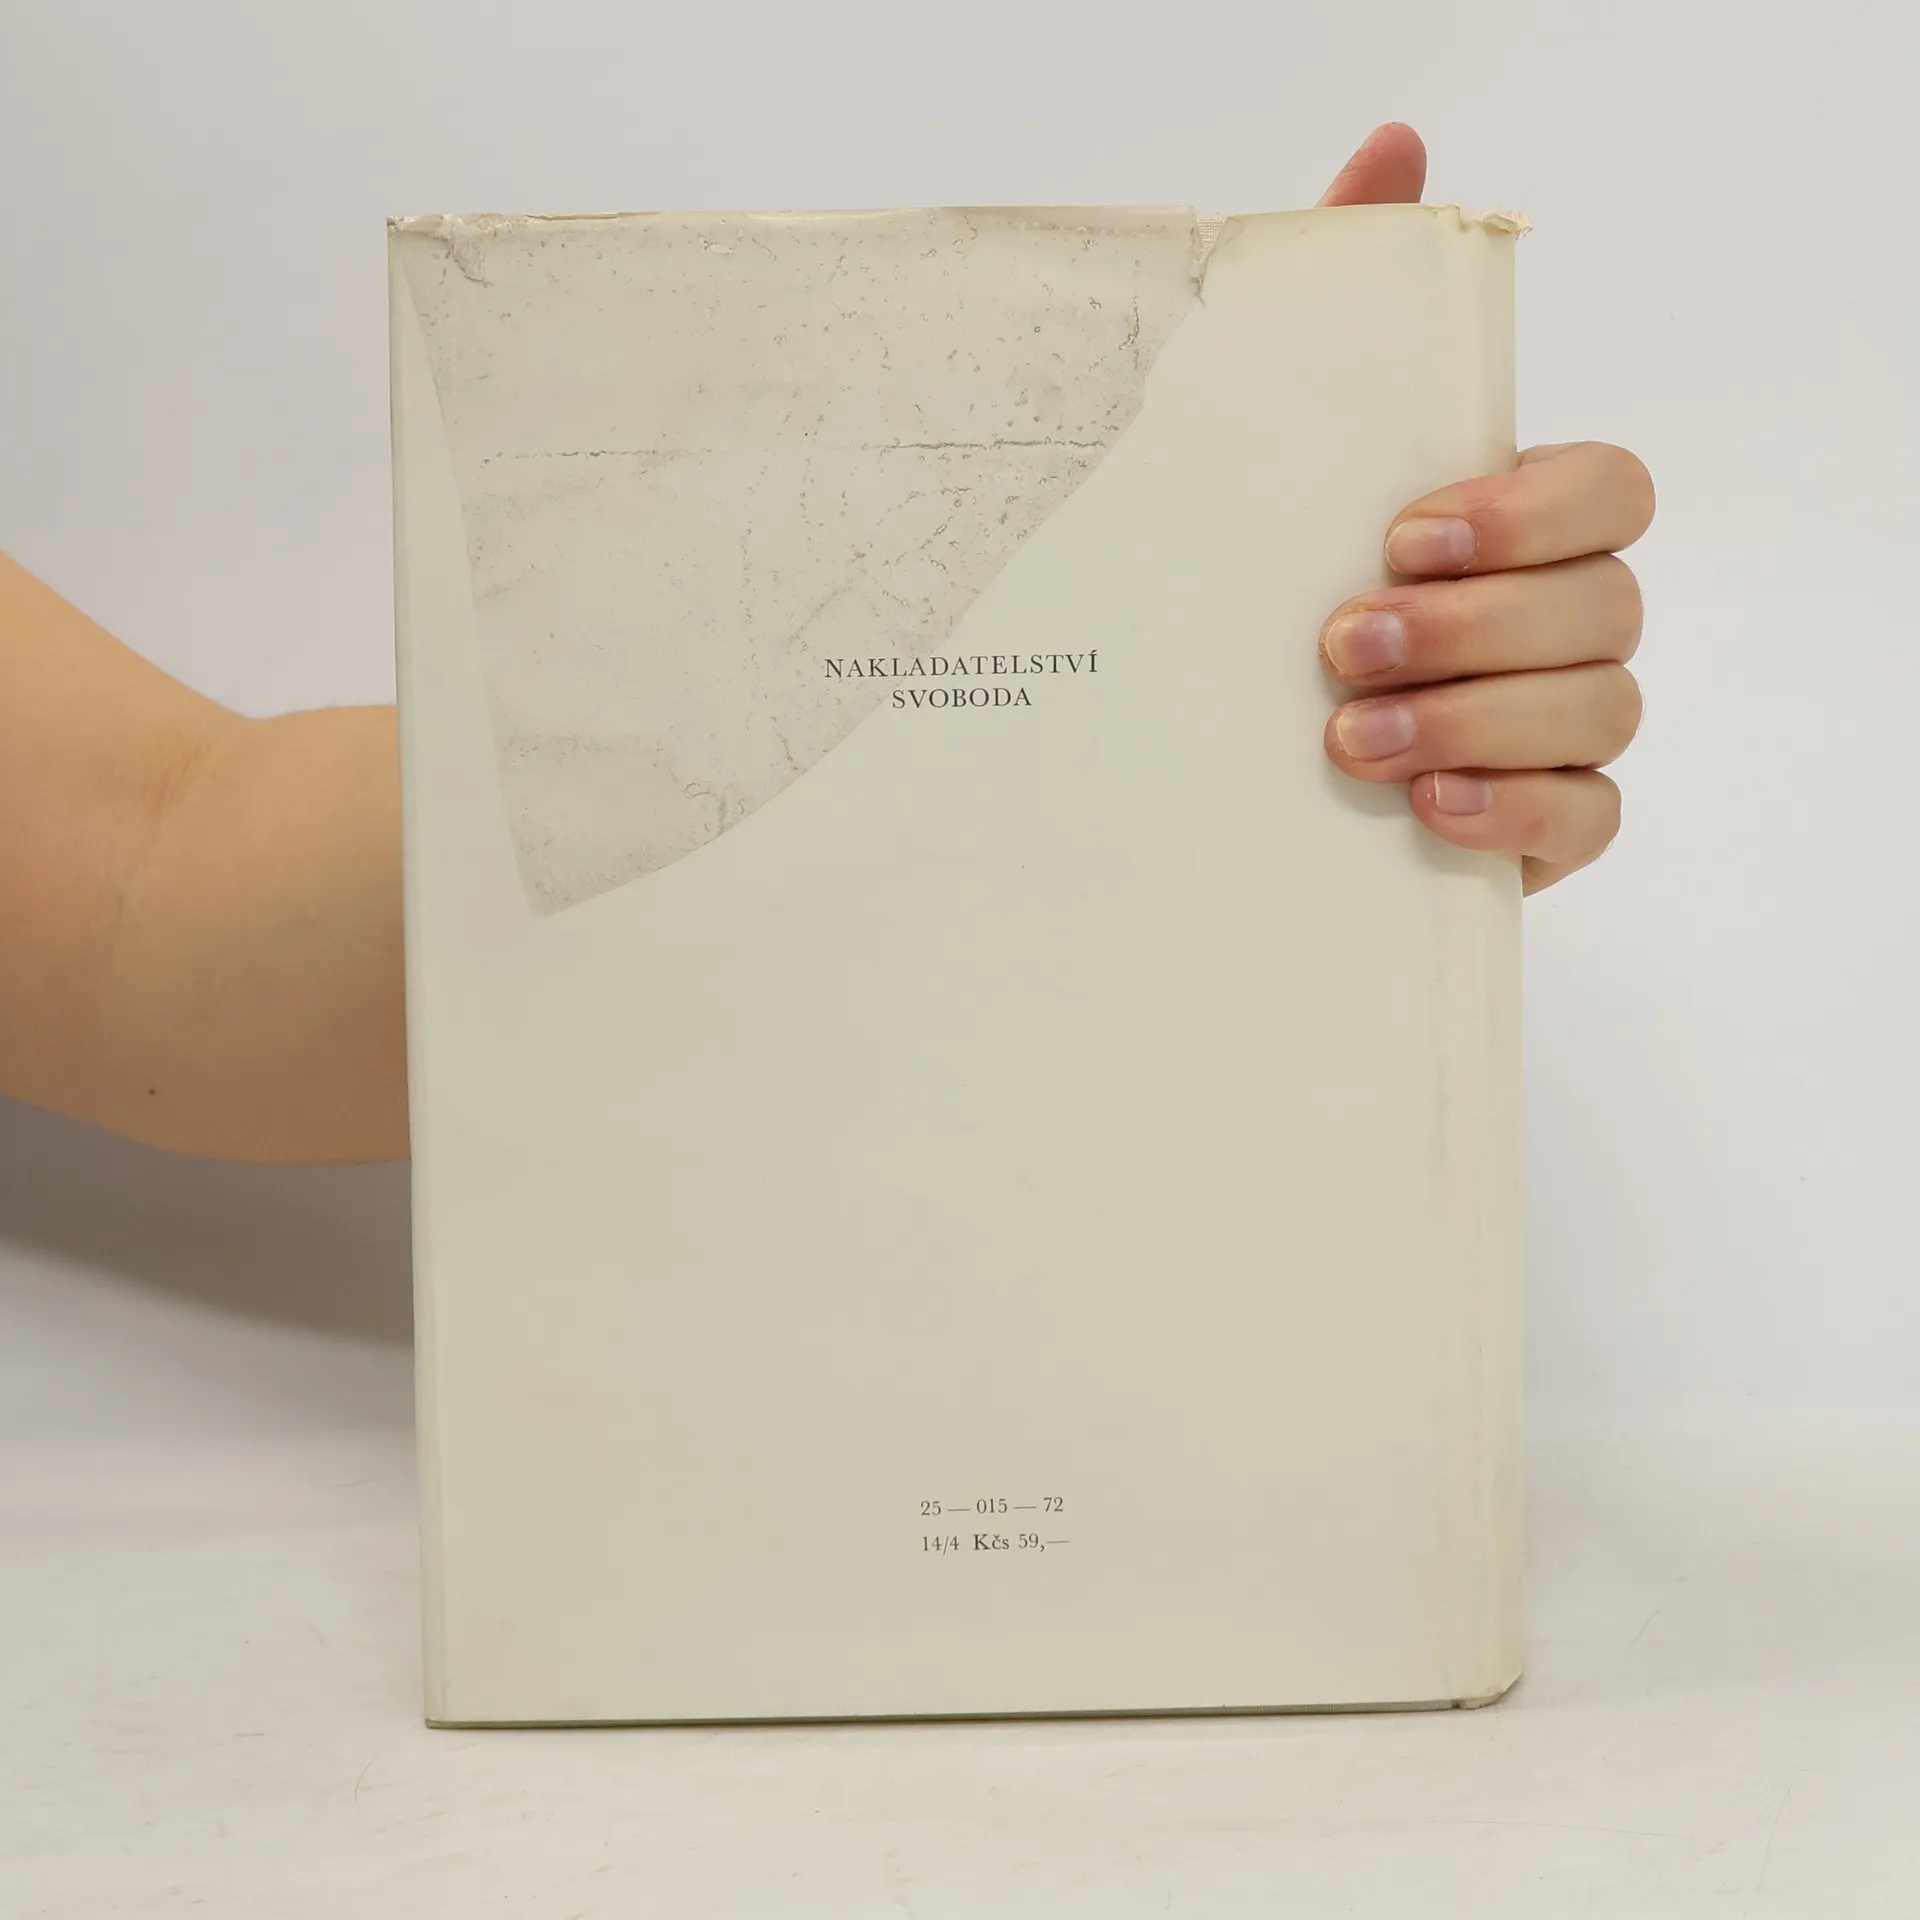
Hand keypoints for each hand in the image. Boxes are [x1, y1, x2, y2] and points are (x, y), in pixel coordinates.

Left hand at [1316, 124, 1652, 892]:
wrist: (1206, 758)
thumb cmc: (1267, 590)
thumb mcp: (1280, 446)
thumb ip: (1347, 294)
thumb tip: (1394, 147)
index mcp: (1514, 523)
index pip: (1609, 489)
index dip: (1529, 511)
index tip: (1403, 533)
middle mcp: (1557, 615)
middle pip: (1606, 603)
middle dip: (1478, 624)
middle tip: (1343, 642)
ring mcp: (1559, 723)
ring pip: (1600, 708)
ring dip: (1475, 717)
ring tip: (1349, 736)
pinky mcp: (1541, 823)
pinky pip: (1590, 818)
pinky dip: (1517, 811)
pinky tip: (1426, 806)